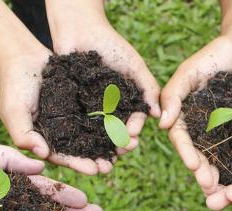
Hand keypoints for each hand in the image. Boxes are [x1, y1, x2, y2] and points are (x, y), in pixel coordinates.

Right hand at [0, 43, 122, 174]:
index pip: (64, 158)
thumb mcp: (14, 112)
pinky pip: (102, 114)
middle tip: (113, 166)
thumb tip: (43, 155)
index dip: (79, 165)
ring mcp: (75, 118)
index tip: (95, 170)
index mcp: (47, 140)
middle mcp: (63, 133)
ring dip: (112, 143)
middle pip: (83, 151)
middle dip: (99, 159)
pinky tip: (128, 125)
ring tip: (127, 148)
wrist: (24, 57)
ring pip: (96, 135)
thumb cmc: (15, 86)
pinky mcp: (85, 103)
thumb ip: (23, 135)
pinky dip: (114, 120)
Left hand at [45, 0, 160, 173]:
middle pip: (116, 131)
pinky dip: (80, 139)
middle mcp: (110, 107)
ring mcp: (91, 108)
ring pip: (97, 133)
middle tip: (118, 153)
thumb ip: (148, 88)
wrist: (79, 29)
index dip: (134, 130)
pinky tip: (81, 150)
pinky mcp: (72, 107)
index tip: (132, 138)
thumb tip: (159, 116)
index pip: (134, 120)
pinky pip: (76, 126)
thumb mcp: (134, 65)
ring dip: (101, 148)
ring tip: (102, 160)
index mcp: (127, 99)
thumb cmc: (110, 44)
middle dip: (119, 144)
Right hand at [160, 21, 231, 206]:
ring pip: (219, 156)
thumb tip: (161, 125)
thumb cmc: (215, 53)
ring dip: (220, 175)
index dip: (187, 154)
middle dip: (203, 172)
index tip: (194, 167)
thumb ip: (173, 94)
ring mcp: (223, 128)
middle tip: (210, 187)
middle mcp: (203, 124)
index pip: (182, 138)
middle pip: (200, 153)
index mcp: (186, 114)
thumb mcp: (190, 71)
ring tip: (224, 190)